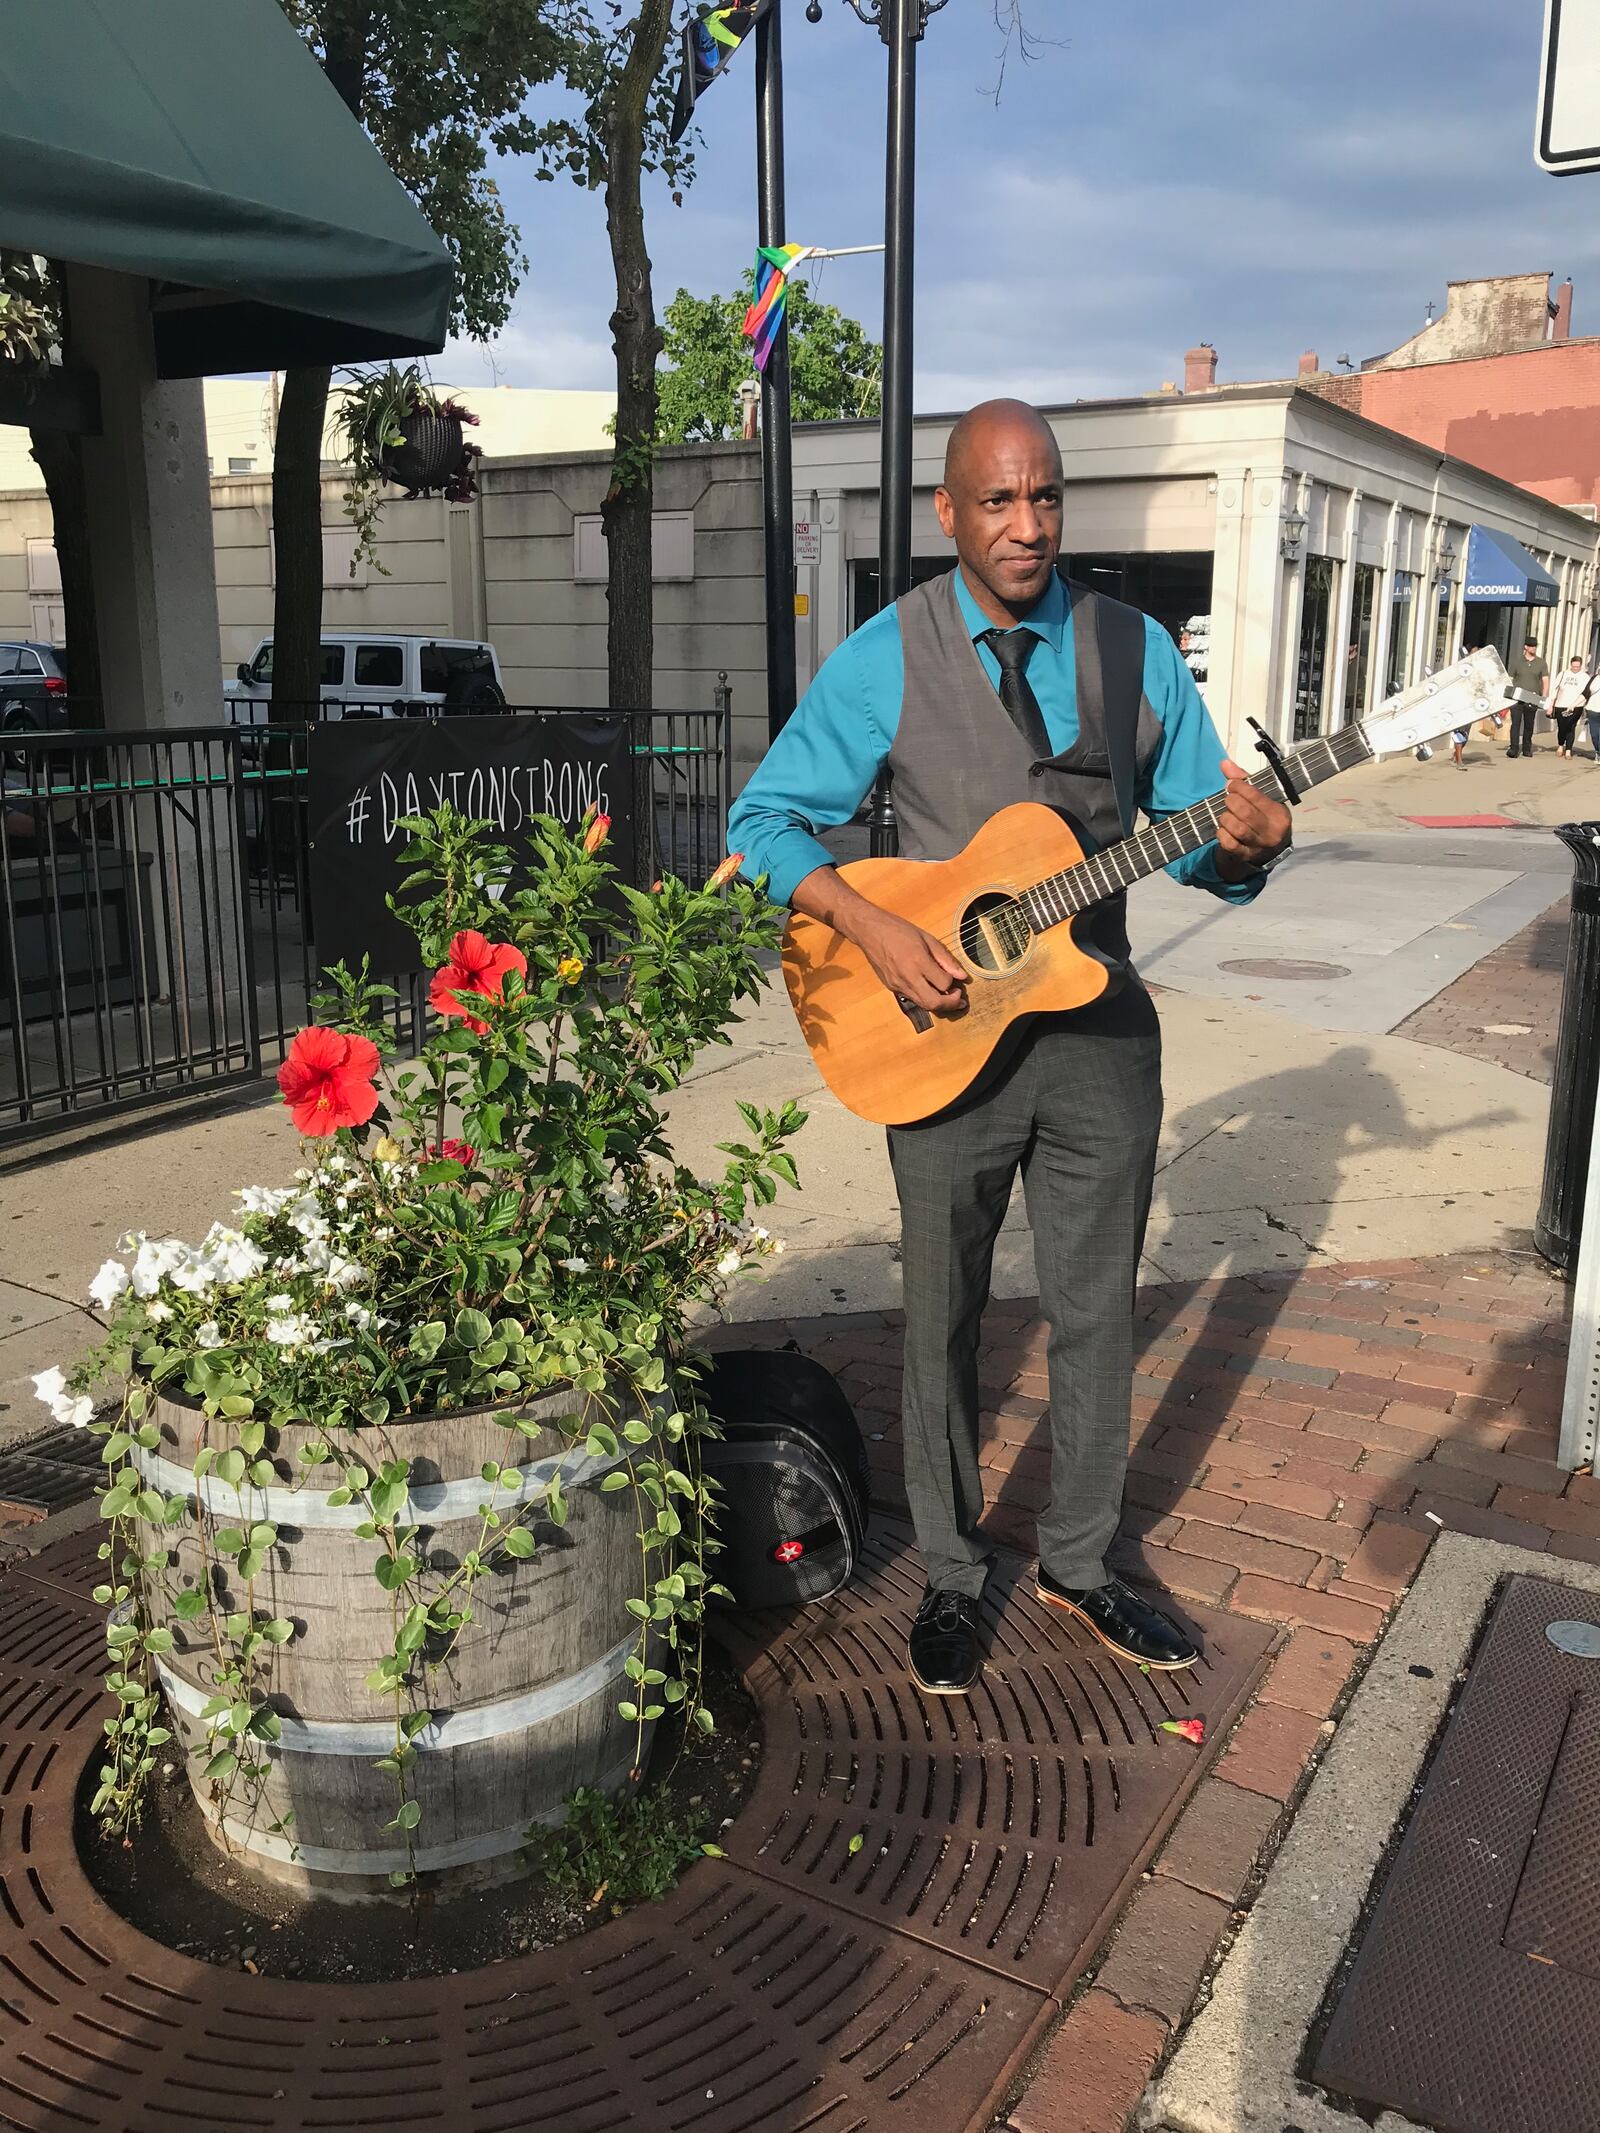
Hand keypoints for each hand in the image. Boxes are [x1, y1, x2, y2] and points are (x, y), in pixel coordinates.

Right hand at [855, 906, 968, 1013]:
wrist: (869, 931)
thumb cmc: (898, 930)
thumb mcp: (927, 938)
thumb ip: (945, 958)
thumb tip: (962, 975)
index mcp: (918, 960)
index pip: (943, 983)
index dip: (953, 983)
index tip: (955, 977)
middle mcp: (907, 976)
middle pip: (933, 1003)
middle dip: (950, 1004)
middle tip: (958, 998)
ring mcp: (897, 984)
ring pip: (923, 1005)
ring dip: (938, 1003)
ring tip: (947, 996)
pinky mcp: (891, 987)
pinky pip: (912, 998)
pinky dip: (924, 997)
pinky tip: (928, 988)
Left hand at [1214, 758, 1291, 880]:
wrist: (1270, 850)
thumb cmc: (1265, 818)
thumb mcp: (1262, 799)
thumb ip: (1244, 780)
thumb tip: (1224, 763)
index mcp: (1279, 814)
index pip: (1255, 795)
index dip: (1238, 786)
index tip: (1231, 785)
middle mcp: (1272, 831)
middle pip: (1245, 812)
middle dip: (1231, 802)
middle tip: (1229, 800)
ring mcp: (1259, 846)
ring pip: (1236, 828)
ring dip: (1226, 818)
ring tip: (1227, 814)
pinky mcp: (1246, 856)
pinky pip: (1229, 843)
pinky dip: (1222, 833)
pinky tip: (1224, 829)